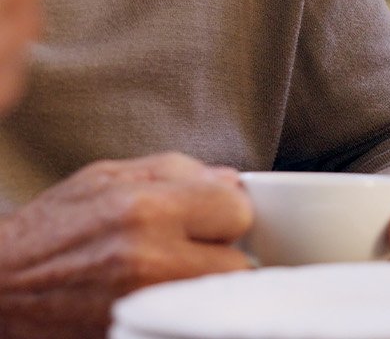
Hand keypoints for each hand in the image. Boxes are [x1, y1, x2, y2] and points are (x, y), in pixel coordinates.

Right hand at [0, 153, 251, 337]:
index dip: (225, 211)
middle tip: (189, 251)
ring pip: (216, 303)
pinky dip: (181, 315)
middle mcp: (147, 262)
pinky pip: (188, 328)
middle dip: (220, 254)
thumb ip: (175, 170)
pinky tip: (159, 300)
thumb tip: (228, 180)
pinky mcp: (131, 338)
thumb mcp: (105, 178)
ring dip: (204, 289)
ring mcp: (140, 309)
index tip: (209, 217)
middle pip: (238, 264)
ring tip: (171, 276)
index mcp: (143, 211)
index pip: (237, 211)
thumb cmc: (49, 229)